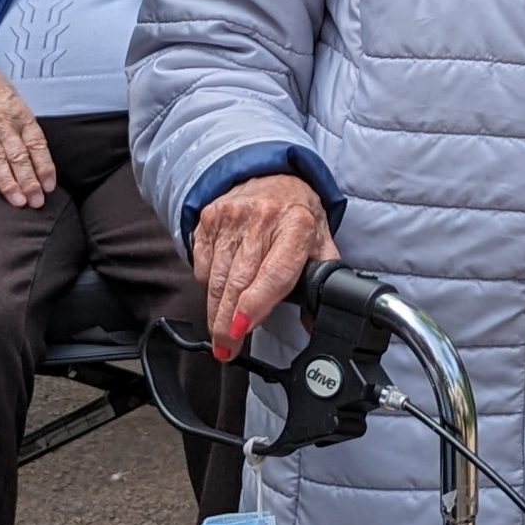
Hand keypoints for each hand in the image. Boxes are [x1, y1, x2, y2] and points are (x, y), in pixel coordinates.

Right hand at [0, 65, 55, 208]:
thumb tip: (36, 154)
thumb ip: (24, 126)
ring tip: (18, 201)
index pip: (37, 145)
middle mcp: (3, 124)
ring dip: (9, 184)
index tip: (49, 185)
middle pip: (19, 158)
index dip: (44, 167)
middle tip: (36, 201)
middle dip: (30, 182)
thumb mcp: (15, 99)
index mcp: (20, 114)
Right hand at [191, 171, 338, 356]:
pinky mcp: (210, 218)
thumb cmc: (297, 216)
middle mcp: (263, 216)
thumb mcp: (320, 242)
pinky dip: (207, 284)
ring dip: (216, 312)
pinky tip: (220, 290)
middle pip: (238, 281)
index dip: (255, 304)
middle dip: (228, 323)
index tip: (241, 330)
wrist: (273, 175)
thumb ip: (323, 279)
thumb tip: (315, 321)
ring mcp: (232, 216)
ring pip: (215, 278)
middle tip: (226, 349)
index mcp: (298, 224)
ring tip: (221, 333)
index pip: (274, 272)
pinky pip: (201, 265)